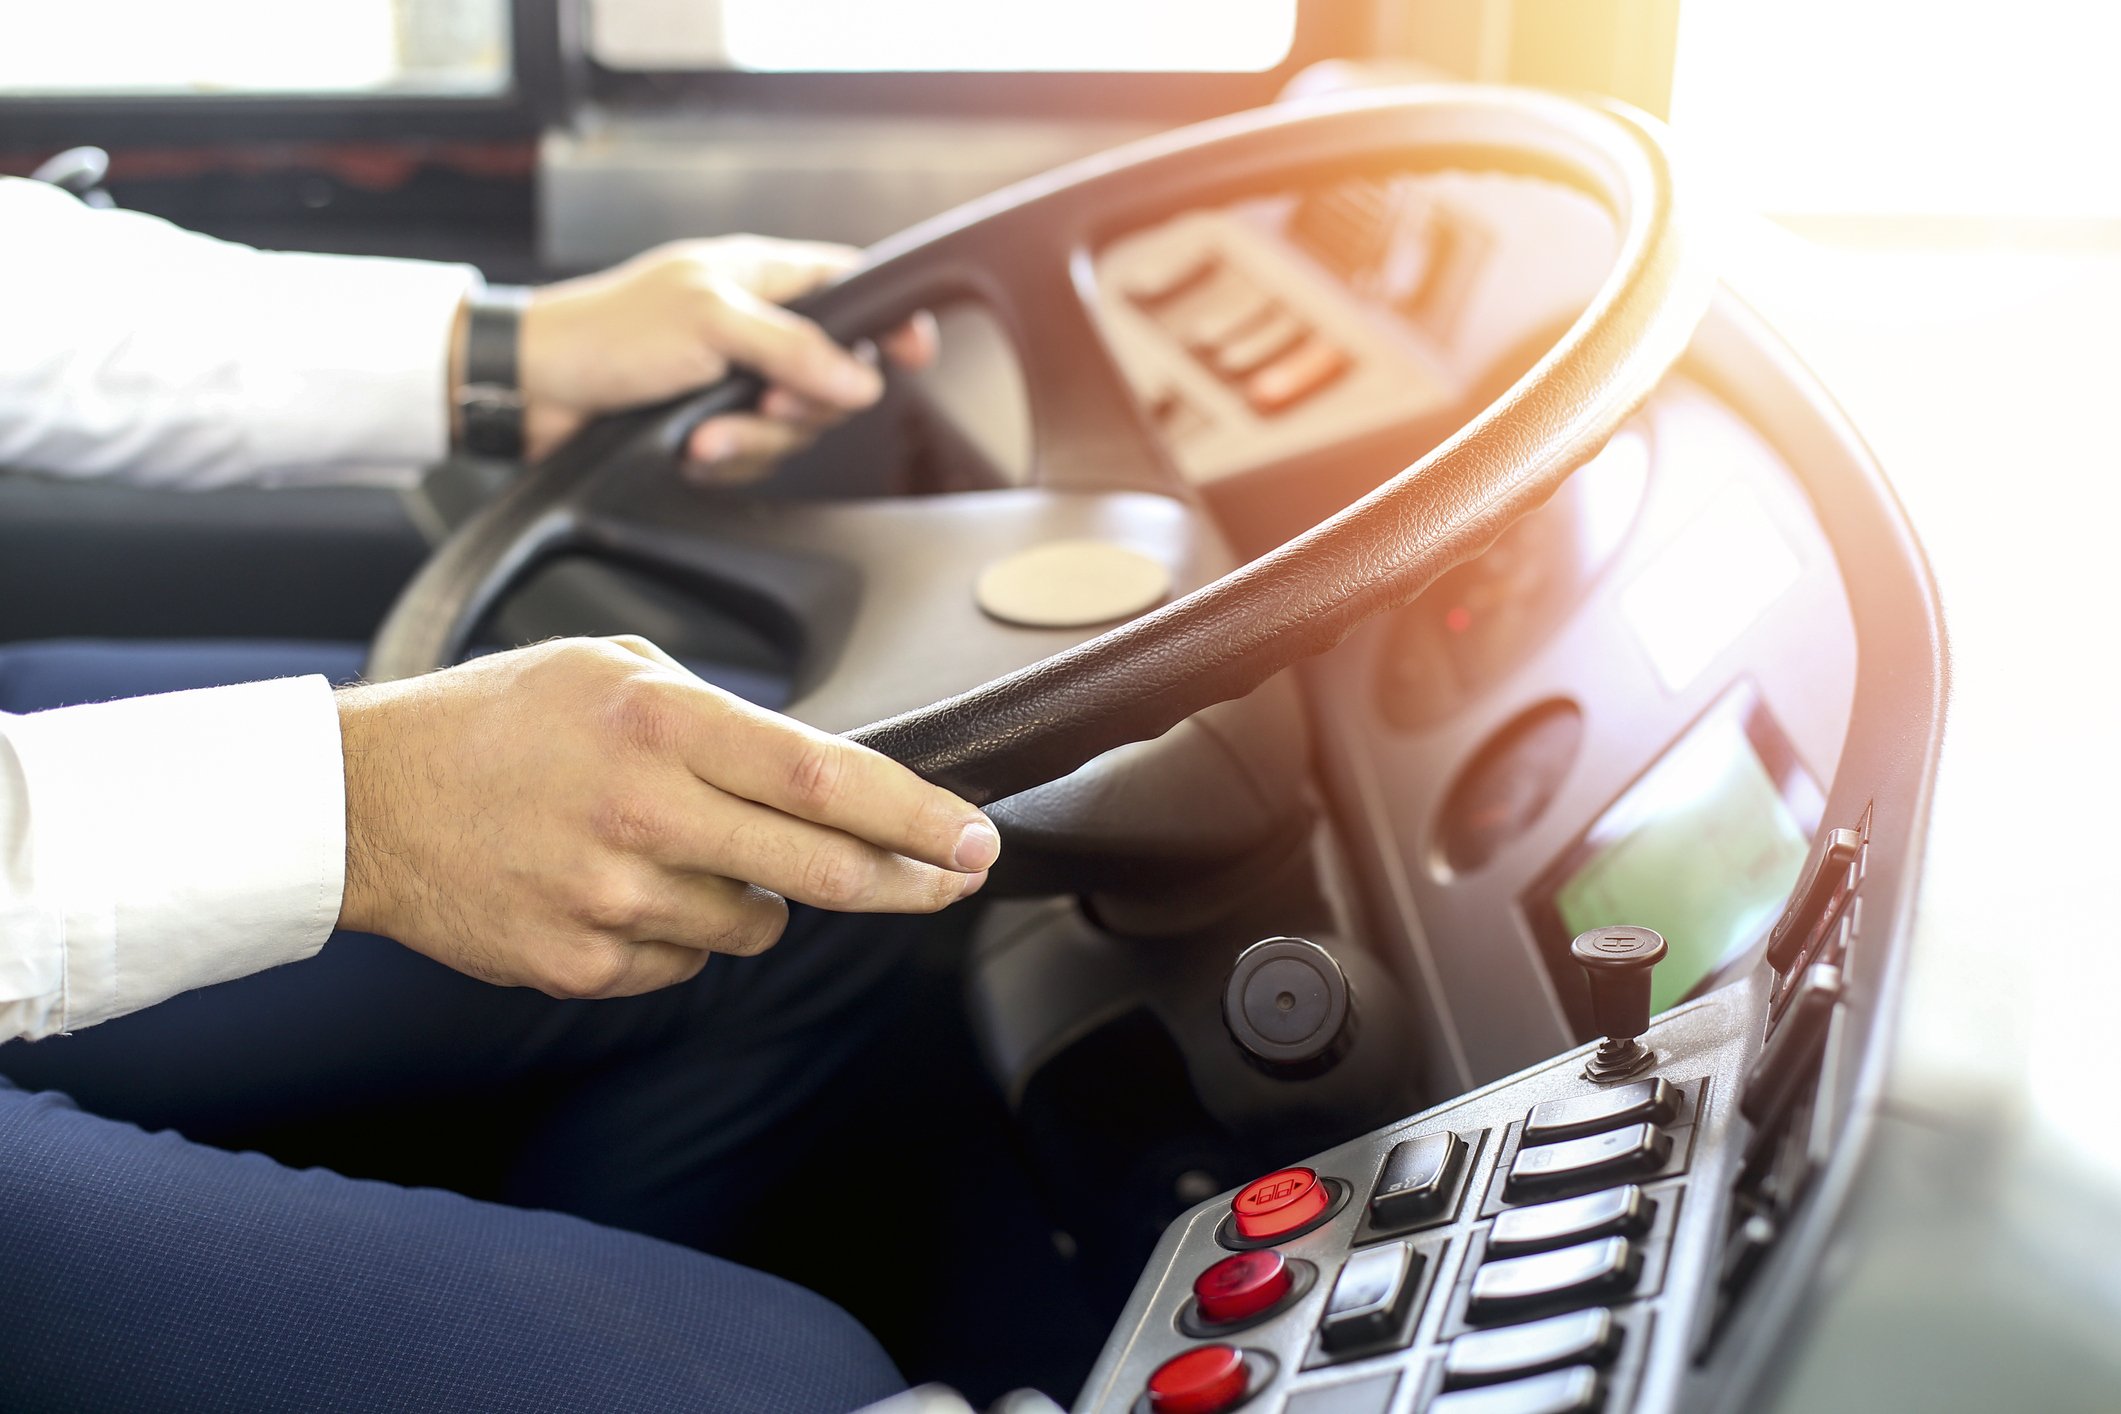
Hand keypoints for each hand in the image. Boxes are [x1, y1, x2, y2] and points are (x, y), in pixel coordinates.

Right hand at [335, 637, 996, 999]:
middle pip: (822, 870)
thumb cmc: (493, 722)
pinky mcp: (583, 965)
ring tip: (678, 847)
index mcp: (661, 725)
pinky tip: (621, 885)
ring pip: (758, 924)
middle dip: (907, 882)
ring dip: (756, 895)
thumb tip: (818, 769)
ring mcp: (614, 901)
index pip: (826, 780)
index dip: (917, 817)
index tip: (974, 839)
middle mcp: (646, 815)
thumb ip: (720, 713)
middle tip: (950, 879)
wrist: (363, 804)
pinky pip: (687, 963)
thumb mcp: (612, 668)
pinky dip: (681, 931)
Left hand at [513, 236, 936, 473]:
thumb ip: (794, 347)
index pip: (854, 288)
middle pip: (834, 376)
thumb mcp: (710, 324)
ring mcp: (736, 378)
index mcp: (763, 276)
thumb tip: (863, 379)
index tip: (912, 354)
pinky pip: (755, 456)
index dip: (890, 321)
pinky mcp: (713, 425)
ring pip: (794, 426)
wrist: (533, 391)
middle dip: (799, 404)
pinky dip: (725, 460)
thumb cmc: (607, 333)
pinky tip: (688, 452)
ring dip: (751, 439)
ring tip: (704, 436)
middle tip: (764, 399)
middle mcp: (757, 327)